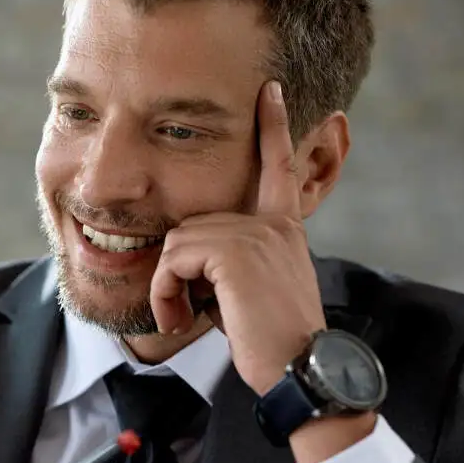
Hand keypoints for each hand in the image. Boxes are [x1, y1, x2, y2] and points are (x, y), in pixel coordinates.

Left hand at [150, 81, 326, 393]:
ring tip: (184, 318)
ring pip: (177, 242)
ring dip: (167, 287)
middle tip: (185, 312)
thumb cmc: (270, 345)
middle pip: (191, 224)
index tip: (270, 90)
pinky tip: (182, 318)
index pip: (278, 168)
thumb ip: (227, 265)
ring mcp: (257, 235)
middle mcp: (274, 225)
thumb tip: (184, 256)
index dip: (274, 127)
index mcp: (283, 229)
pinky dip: (165, 292)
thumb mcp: (248, 294)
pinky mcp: (236, 252)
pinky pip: (174, 258)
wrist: (297, 372)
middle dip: (175, 272)